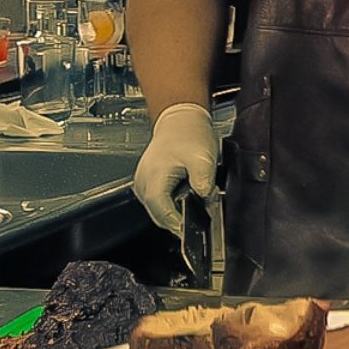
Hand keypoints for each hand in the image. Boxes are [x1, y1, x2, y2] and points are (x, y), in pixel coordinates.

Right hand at [131, 104, 218, 236]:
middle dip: (182, 219)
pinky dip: (174, 202)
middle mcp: (143, 184)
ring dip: (178, 211)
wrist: (181, 119)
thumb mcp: (202, 157)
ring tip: (197, 199)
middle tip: (203, 213)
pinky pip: (161, 201)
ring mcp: (144, 184)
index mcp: (153, 180)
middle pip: (160, 216)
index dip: (179, 225)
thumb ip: (204, 181)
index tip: (196, 229)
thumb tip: (205, 200)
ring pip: (161, 210)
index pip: (163, 214)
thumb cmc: (189, 134)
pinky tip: (188, 193)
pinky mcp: (149, 182)